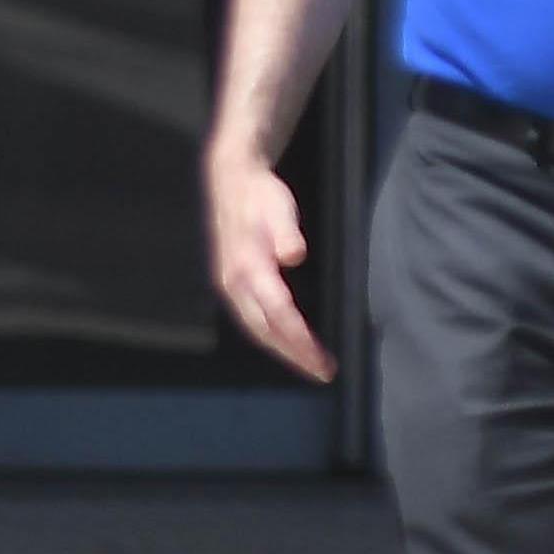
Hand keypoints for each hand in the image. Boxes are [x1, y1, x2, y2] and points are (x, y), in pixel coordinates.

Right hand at [207, 141, 331, 381]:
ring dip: (283, 350)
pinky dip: (271, 336)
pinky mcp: (233, 284)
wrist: (232, 181)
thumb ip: (287, 232)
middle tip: (323, 372)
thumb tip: (294, 255)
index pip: (277, 315)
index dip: (300, 341)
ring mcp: (231, 285)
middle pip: (265, 331)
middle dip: (294, 355)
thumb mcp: (278, 207)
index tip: (322, 360)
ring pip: (256, 328)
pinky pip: (252, 319)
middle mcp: (235, 283)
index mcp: (248, 268)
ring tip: (309, 363)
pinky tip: (286, 341)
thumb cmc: (260, 195)